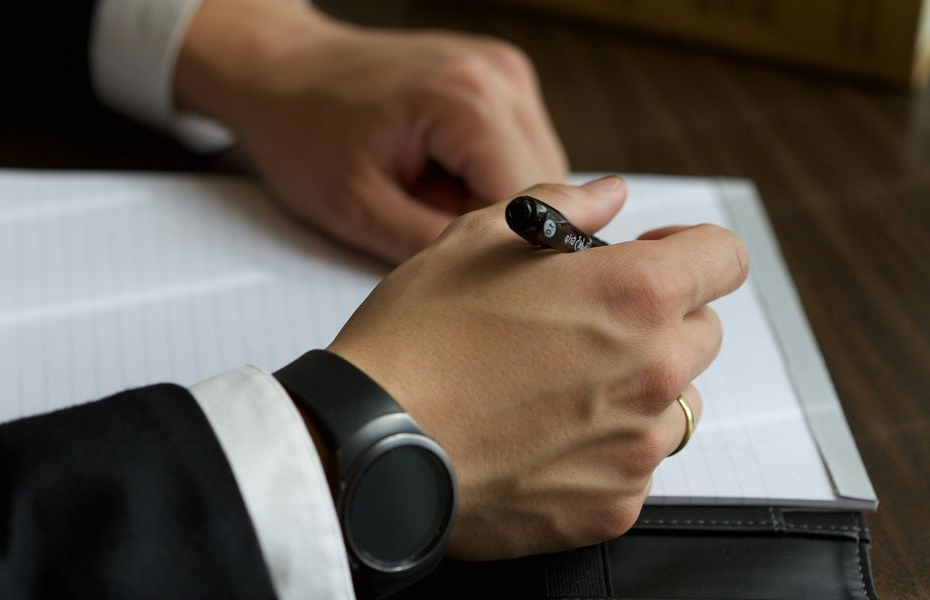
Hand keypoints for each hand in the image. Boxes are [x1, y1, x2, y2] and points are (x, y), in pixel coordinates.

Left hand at [176, 0, 566, 262]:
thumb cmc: (303, 133)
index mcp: (466, 102)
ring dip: (498, 202)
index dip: (504, 254)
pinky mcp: (501, 78)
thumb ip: (436, 248)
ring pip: (542, 172)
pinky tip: (438, 176)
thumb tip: (500, 282)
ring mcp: (506, 71)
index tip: (464, 275)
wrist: (281, 72)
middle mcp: (499, 76)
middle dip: (501, 227)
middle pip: (549, 189)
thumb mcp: (358, 212)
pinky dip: (488, 175)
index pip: (533, 207)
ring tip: (427, 197)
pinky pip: (520, 149)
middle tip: (430, 231)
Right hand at [328, 176, 749, 558]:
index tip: (656, 257)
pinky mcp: (612, 506)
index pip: (725, 258)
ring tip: (552, 386)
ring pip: (670, 404)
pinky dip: (599, 450)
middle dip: (657, 319)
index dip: (690, 249)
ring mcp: (637, 447)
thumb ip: (561, 207)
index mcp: (634, 294)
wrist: (371, 445)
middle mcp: (654, 371)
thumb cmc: (415, 339)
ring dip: (632, 387)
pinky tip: (536, 436)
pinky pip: (631, 467)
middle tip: (582, 323)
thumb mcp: (476, 239)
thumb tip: (608, 195)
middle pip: (701, 333)